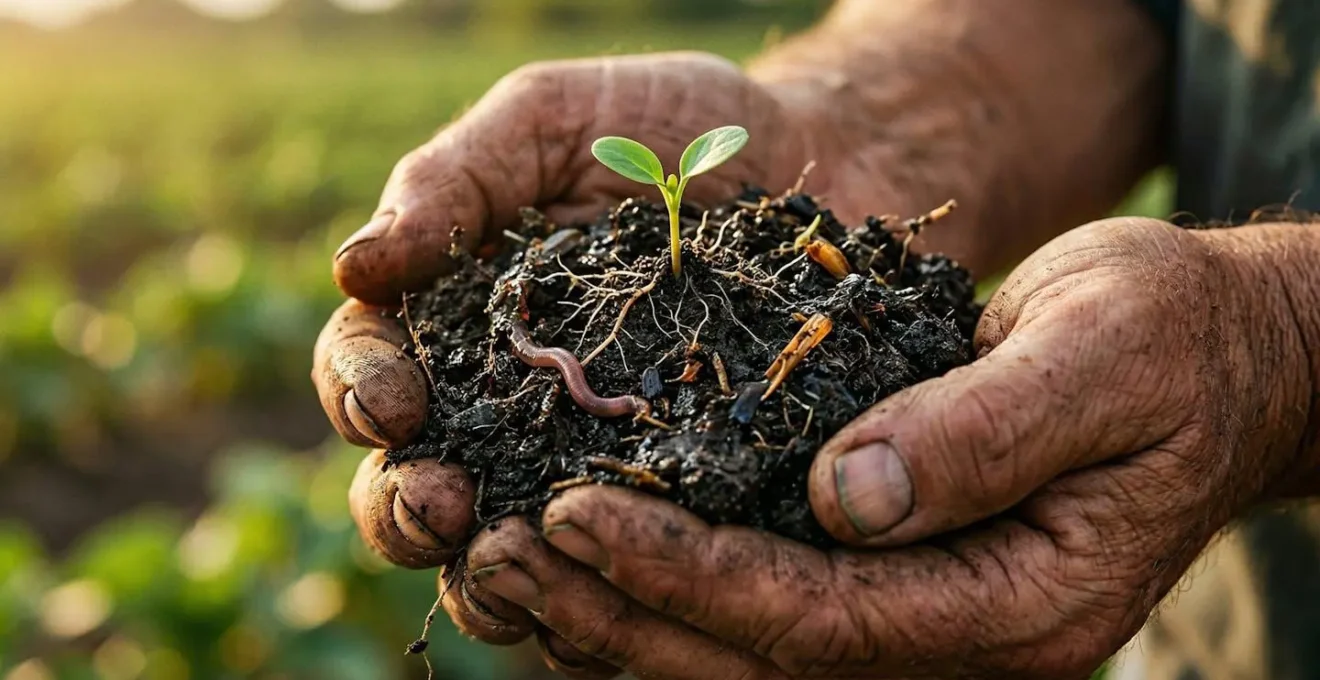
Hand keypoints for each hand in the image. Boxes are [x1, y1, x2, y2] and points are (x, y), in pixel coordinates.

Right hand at [321, 51, 885, 674]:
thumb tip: (354, 266)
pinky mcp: (676, 502)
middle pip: (417, 486)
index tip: (393, 405)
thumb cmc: (669, 129)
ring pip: (510, 556)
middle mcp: (508, 408)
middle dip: (406, 509)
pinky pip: (624, 575)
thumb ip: (453, 182)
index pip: (372, 372)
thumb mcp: (550, 122)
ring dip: (487, 581)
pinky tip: (610, 597)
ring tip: (502, 575)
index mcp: (457, 321)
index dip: (361, 393)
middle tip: (438, 509)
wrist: (821, 154)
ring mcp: (590, 466)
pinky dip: (601, 602)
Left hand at [448, 218, 1314, 677]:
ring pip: (743, 658)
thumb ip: (985, 433)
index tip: (573, 515)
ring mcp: (923, 623)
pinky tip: (582, 552)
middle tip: (497, 553)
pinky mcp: (890, 581)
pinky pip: (760, 613)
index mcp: (1020, 607)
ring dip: (620, 616)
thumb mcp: (1102, 354)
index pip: (822, 621)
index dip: (689, 575)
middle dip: (621, 612)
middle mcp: (961, 643)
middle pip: (760, 663)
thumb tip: (847, 497)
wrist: (1209, 360)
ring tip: (503, 562)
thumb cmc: (1167, 342)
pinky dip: (663, 591)